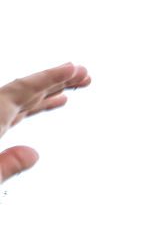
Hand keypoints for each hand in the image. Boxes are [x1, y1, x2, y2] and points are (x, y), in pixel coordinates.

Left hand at [0, 63, 90, 181]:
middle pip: (26, 92)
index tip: (74, 68)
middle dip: (56, 80)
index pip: (23, 92)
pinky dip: (37, 105)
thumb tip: (34, 154)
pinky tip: (53, 103)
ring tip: (75, 85)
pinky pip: (17, 112)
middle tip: (84, 72)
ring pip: (23, 101)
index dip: (50, 78)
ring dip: (50, 91)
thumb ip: (6, 165)